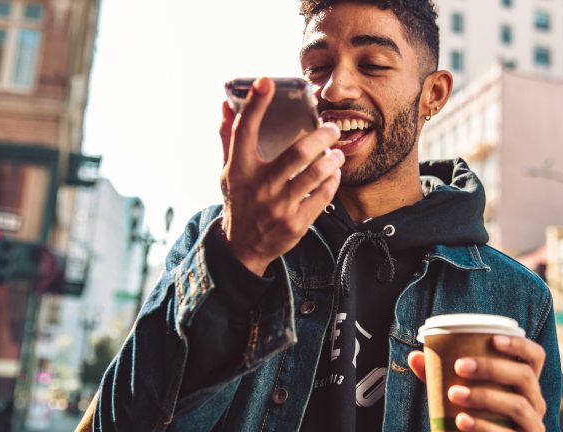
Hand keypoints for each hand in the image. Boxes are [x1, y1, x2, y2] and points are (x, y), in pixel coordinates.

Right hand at [218, 77, 343, 275]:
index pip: (245, 131)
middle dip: (321, 136)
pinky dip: (332, 181)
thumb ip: (229, 138)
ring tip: (336, 152)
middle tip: (330, 127)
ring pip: (315, 175)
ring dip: (332, 159)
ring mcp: (278, 207)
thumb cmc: (239, 200)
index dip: (256, 105)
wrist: (243, 247)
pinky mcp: (296, 224)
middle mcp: (259, 187)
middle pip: (297, 153)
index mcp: (239, 170)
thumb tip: (226, 104)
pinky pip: (323, 196)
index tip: (267, 81)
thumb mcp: (229, 171)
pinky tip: (333, 173)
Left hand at [408, 335, 546, 431]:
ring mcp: (533, 426)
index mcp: (524, 384)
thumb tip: (415, 357)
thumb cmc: (471, 418)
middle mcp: (535, 403)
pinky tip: (461, 421)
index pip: (535, 357)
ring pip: (518, 405)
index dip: (519, 345)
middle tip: (459, 365)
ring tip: (454, 393)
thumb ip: (439, 378)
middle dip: (492, 368)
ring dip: (485, 396)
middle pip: (524, 377)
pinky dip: (484, 427)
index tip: (493, 339)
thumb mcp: (457, 395)